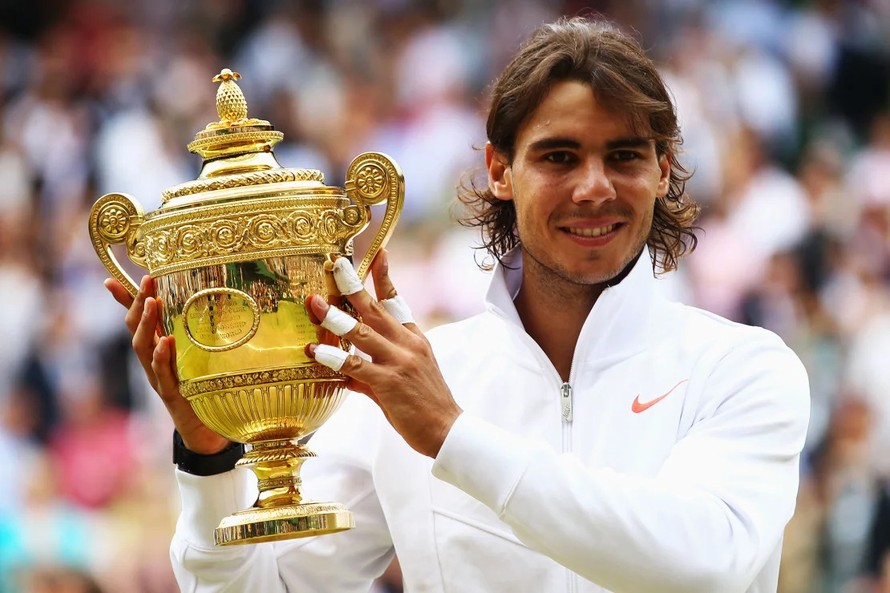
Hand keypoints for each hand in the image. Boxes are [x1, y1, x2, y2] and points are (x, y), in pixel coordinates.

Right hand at [104, 275, 229, 454]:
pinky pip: (163, 373)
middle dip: (138, 304)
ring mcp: (159, 378)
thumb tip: (214, 306)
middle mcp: (152, 363)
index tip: (110, 280)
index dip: (124, 301)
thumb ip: (194, 339)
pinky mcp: (172, 393)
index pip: (136, 322)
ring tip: (153, 302)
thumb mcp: (197, 359)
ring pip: (142, 349)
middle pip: (135, 330)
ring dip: (146, 324)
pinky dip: (162, 356)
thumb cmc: (201, 390)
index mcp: (157, 351)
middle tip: (146, 281)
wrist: (205, 430)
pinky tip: (165, 341)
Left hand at [306, 251, 461, 457]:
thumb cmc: (425, 405)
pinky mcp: (389, 383)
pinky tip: (315, 351)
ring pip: (362, 332)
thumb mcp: (404, 378)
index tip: (377, 253)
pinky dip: (334, 357)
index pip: (397, 300)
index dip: (385, 276)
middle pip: (375, 307)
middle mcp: (407, 344)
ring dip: (335, 317)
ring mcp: (399, 362)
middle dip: (353, 285)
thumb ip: (373, 370)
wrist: (447, 430)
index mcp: (413, 338)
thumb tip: (346, 373)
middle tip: (334, 264)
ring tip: (314, 303)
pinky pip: (356, 366)